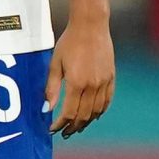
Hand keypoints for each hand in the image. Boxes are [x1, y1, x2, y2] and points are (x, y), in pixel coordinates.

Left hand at [47, 17, 115, 137]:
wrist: (91, 26)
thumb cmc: (69, 43)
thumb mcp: (55, 64)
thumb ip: (51, 88)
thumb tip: (47, 108)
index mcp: (77, 83)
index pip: (69, 113)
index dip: (60, 124)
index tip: (53, 129)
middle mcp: (93, 85)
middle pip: (84, 116)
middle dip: (73, 126)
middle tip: (64, 132)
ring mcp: (104, 82)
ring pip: (97, 111)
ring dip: (86, 122)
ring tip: (77, 127)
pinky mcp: (111, 77)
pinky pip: (107, 100)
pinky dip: (100, 111)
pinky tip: (93, 116)